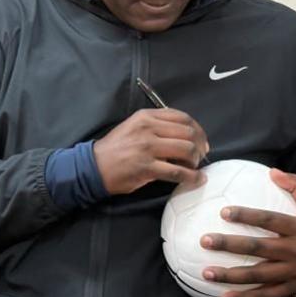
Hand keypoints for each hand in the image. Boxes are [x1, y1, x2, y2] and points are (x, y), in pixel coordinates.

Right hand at [93, 108, 209, 194]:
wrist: (94, 166)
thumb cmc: (116, 148)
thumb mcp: (134, 126)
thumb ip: (157, 125)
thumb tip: (185, 134)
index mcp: (146, 116)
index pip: (182, 117)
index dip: (197, 129)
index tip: (201, 140)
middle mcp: (148, 129)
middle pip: (188, 133)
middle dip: (200, 145)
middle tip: (201, 155)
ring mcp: (147, 148)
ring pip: (186, 150)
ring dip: (196, 160)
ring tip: (194, 166)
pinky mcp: (147, 168)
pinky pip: (177, 172)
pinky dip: (191, 177)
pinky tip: (197, 179)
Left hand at [199, 168, 295, 296]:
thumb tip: (271, 171)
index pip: (270, 220)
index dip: (247, 216)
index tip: (224, 212)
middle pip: (258, 248)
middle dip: (230, 245)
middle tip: (205, 241)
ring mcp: (293, 272)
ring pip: (258, 276)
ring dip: (231, 276)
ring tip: (206, 272)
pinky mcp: (292, 288)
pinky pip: (266, 295)